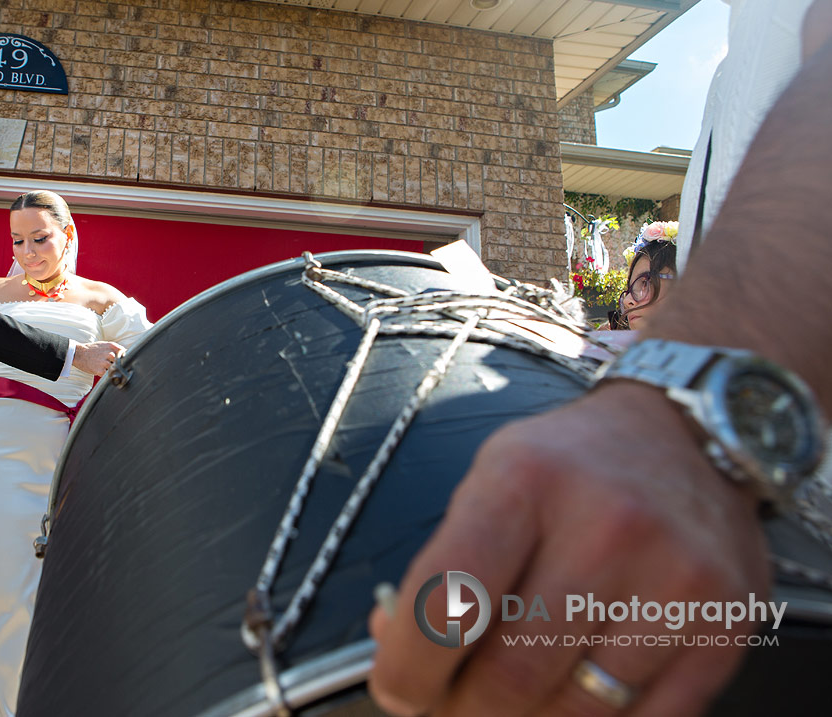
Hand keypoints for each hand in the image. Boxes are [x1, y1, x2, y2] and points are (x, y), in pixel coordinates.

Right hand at [73, 341, 123, 376]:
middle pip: (121, 362)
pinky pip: (108, 375)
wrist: (79, 353)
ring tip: (107, 368)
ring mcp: (105, 362)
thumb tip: (126, 354)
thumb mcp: (104, 344)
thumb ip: (115, 348)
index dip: (126, 358)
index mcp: (111, 346)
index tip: (125, 361)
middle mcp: (109, 354)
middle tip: (115, 366)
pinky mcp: (100, 370)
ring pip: (115, 369)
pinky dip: (106, 375)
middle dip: (119, 365)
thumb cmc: (92, 349)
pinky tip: (102, 372)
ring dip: (112, 370)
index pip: (125, 353)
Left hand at [367, 382, 769, 716]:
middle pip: (511, 673)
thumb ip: (442, 564)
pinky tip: (571, 696)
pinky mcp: (725, 623)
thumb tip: (398, 650)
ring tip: (508, 701)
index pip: (448, 603)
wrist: (682, 434)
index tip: (398, 687)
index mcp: (525, 481)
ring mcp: (674, 579)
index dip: (409, 667)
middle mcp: (605, 527)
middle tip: (447, 704)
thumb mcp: (488, 479)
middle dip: (462, 708)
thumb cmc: (570, 463)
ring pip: (579, 709)